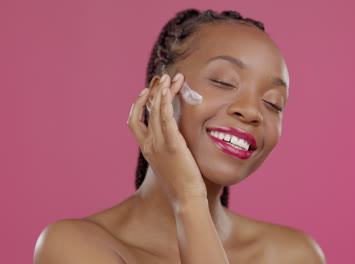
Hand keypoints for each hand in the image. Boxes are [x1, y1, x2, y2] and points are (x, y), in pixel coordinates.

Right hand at [127, 73, 206, 204]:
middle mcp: (149, 144)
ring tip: (170, 76)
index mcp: (147, 149)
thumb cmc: (183, 183)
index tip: (149, 91)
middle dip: (152, 91)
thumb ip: (170, 147)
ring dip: (161, 90)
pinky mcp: (172, 145)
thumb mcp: (171, 162)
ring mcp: (158, 144)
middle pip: (144, 110)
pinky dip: (165, 101)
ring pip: (155, 110)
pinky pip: (165, 118)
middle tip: (161, 77)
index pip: (135, 121)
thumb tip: (177, 136)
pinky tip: (169, 89)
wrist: (186, 199)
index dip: (139, 104)